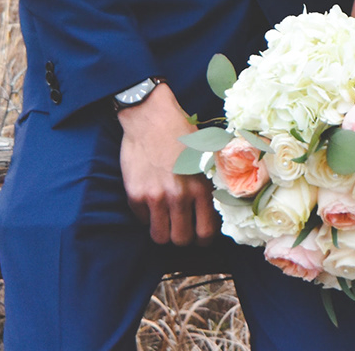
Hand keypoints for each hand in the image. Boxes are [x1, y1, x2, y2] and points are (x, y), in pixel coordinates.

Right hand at [116, 82, 217, 246]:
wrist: (150, 115)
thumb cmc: (181, 132)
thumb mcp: (205, 155)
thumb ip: (211, 182)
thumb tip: (220, 207)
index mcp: (200, 187)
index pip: (205, 232)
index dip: (203, 238)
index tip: (199, 234)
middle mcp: (178, 196)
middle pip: (181, 239)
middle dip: (182, 237)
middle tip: (180, 227)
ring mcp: (155, 197)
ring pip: (159, 237)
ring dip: (163, 231)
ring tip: (164, 220)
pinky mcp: (135, 194)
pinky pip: (142, 220)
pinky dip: (146, 216)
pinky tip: (150, 200)